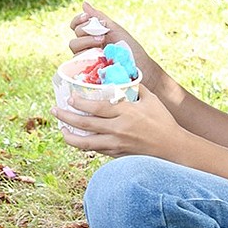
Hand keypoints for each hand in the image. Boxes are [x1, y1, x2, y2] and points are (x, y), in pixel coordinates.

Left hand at [54, 85, 183, 158]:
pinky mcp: (117, 154)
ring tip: (61, 129)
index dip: (80, 104)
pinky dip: (83, 144)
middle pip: (85, 124)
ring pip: (86, 143)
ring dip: (69, 136)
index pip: (97, 108)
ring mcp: (116, 144)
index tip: (69, 98)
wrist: (172, 147)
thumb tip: (122, 73)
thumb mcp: (150, 99)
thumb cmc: (163, 121)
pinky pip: (95, 150)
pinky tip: (77, 138)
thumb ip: (135, 87)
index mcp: (126, 113)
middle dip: (66, 117)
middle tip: (54, 110)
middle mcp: (119, 129)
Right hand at [68, 1, 165, 88]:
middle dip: (86, 32)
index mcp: (91, 36)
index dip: (78, 20)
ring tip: (102, 44)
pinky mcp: (88, 72)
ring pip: (74, 50)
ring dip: (87, 43)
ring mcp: (86, 61)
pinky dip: (87, 56)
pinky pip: (79, 63)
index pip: (75, 26)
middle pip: (74, 38)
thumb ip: (98, 18)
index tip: (87, 17)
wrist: (139, 64)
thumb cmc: (128, 47)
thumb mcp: (114, 29)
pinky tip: (99, 55)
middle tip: (103, 35)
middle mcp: (86, 48)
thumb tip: (84, 3)